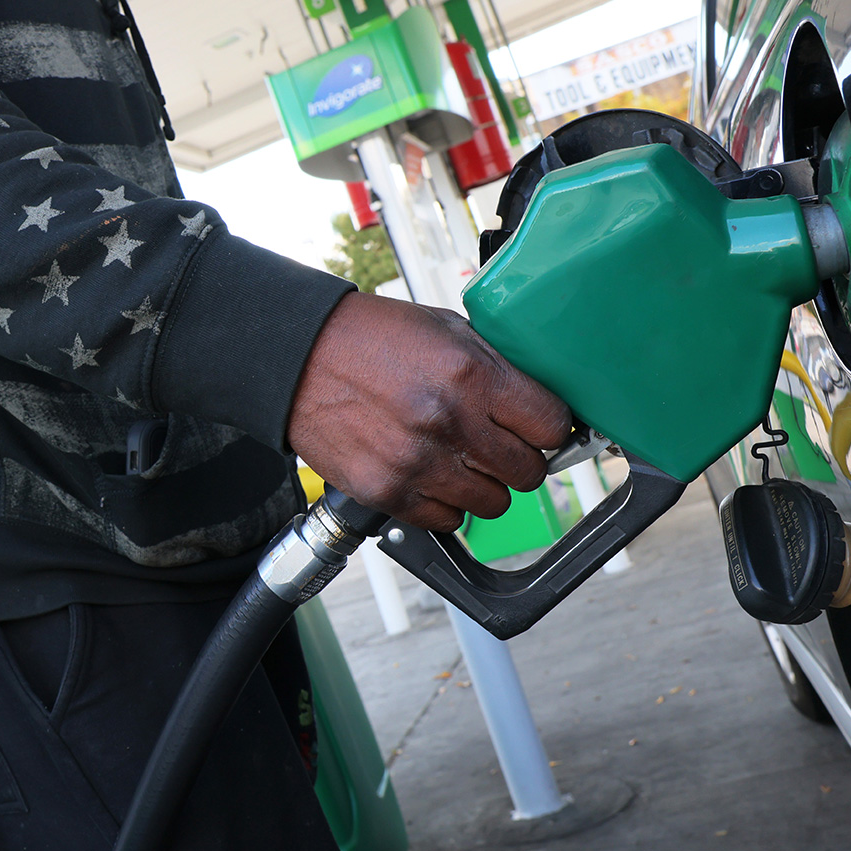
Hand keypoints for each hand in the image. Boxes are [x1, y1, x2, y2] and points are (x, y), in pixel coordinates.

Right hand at [288, 292, 570, 532]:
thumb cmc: (372, 338)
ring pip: (492, 504)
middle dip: (519, 458)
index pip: (551, 425)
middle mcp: (448, 423)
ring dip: (483, 484)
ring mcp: (417, 463)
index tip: (539, 427)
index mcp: (471, 376)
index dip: (548, 426)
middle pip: (528, 472)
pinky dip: (444, 503)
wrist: (299, 357)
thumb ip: (495, 366)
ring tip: (458, 458)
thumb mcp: (445, 329)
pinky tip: (428, 473)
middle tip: (498, 443)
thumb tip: (540, 402)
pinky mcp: (387, 492)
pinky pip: (447, 521)